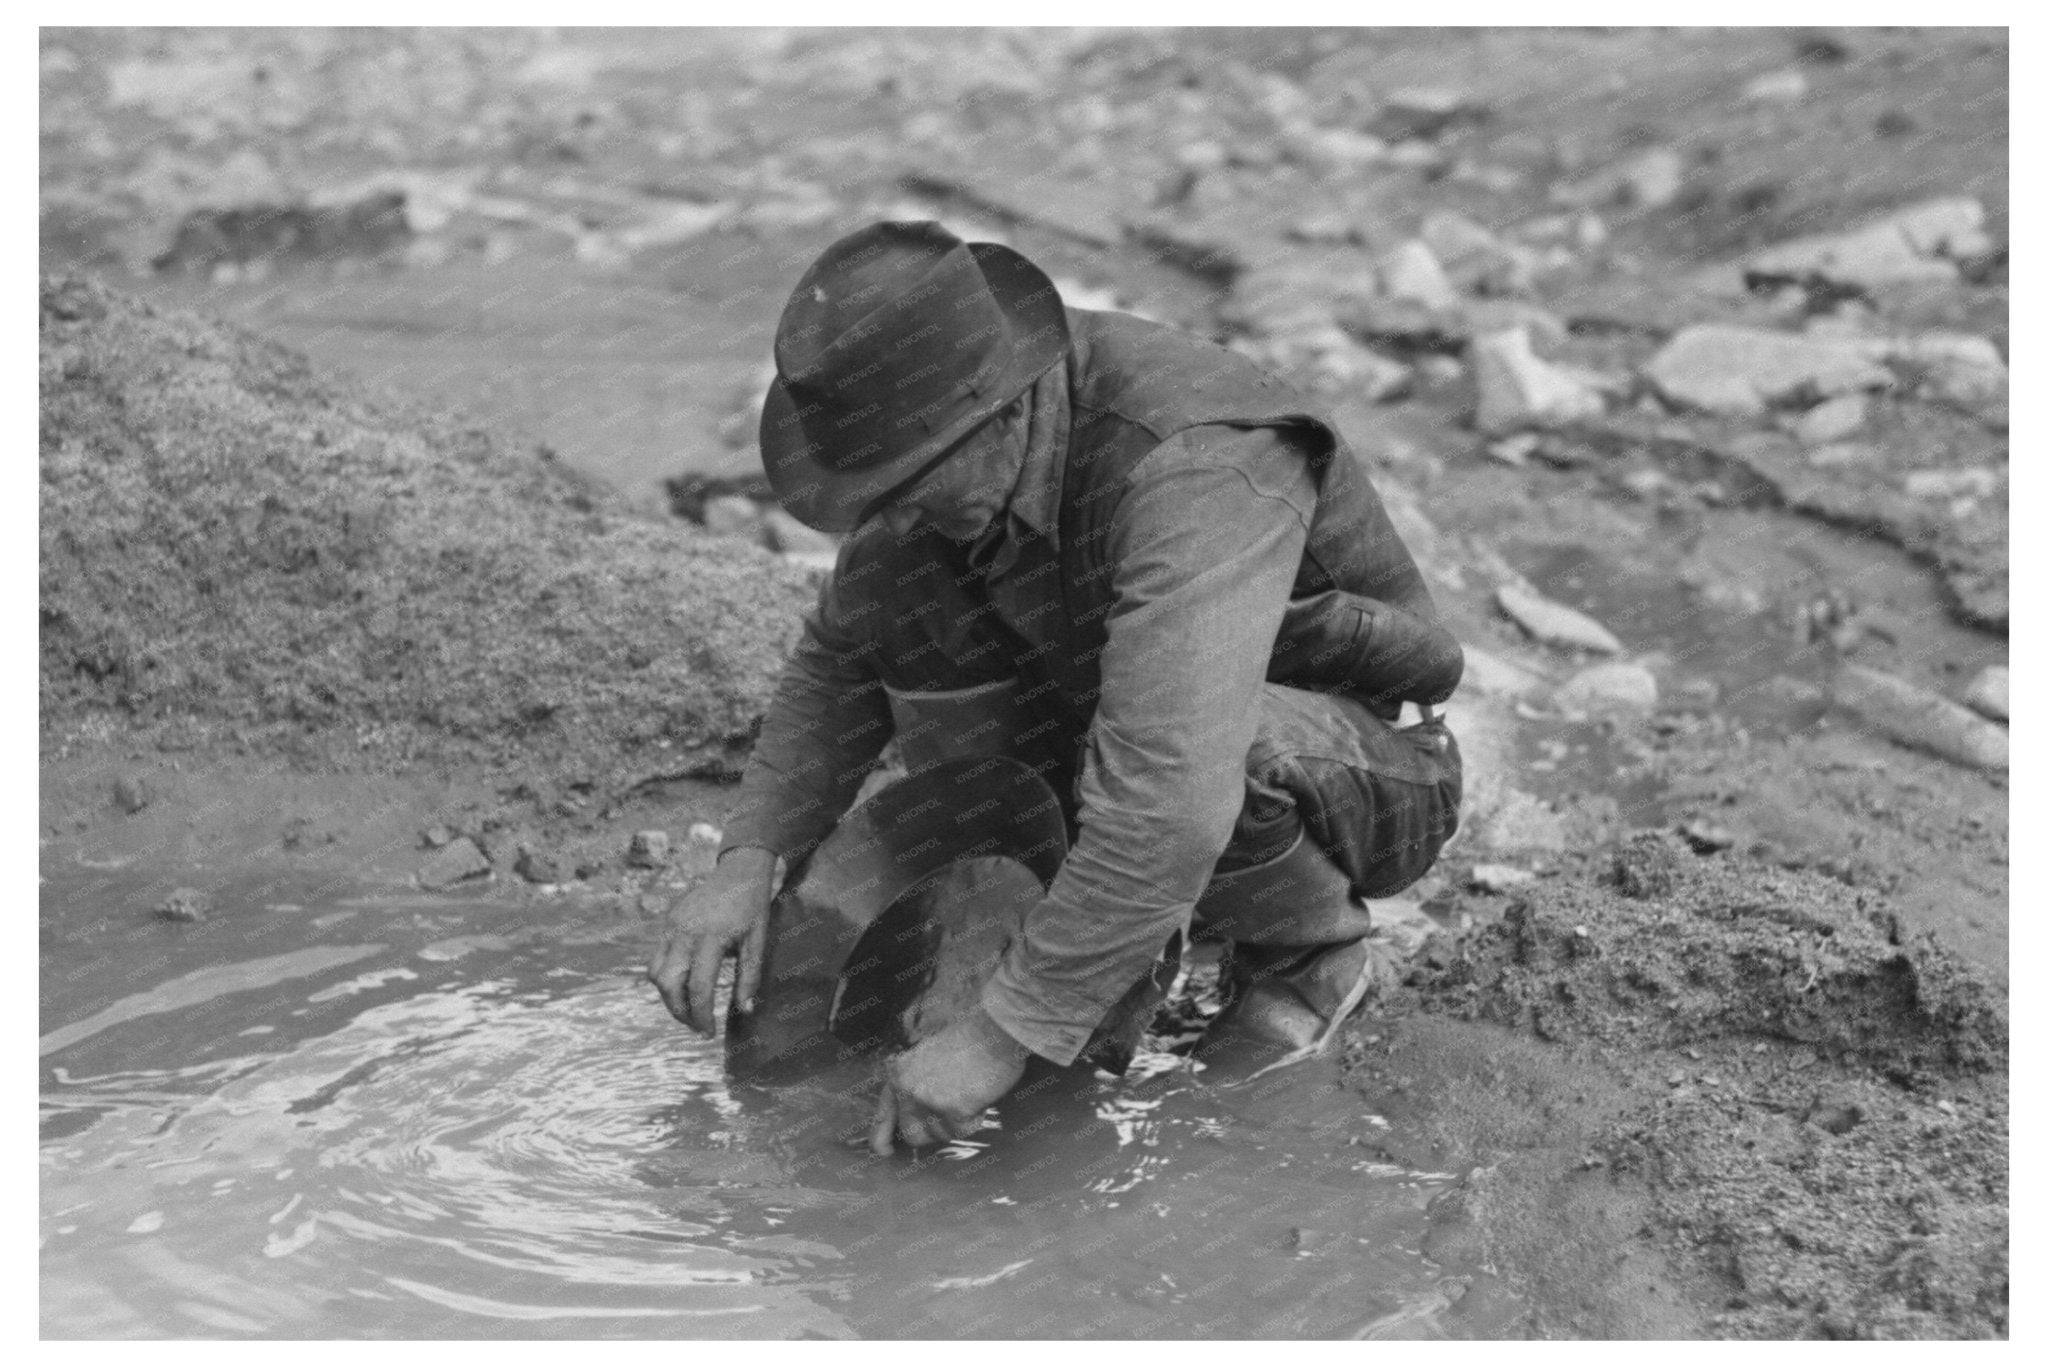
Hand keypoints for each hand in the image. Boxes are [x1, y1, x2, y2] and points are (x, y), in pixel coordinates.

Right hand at [646, 847, 774, 1034]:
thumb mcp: (758, 941)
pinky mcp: (667, 924)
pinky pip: (657, 958)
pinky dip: (666, 978)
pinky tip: (684, 985)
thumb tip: (744, 1011)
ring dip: (669, 997)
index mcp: (711, 937)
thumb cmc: (752, 908)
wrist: (738, 872)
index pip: (698, 987)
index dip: (701, 1016)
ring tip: (690, 1009)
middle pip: (668, 984)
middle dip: (679, 1012)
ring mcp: (671, 927)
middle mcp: (684, 932)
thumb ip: (750, 977)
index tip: (709, 1033)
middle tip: (697, 1026)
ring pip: (655, 973)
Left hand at [867, 1005, 1029, 1155]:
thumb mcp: (928, 1053)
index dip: (880, 1138)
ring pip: (939, 1135)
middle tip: (949, 1116)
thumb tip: (919, 1112)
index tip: (884, 1151)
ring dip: (955, 1123)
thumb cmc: (968, 1036)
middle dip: (931, 1131)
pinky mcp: (953, 1112)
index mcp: (900, 1072)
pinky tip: (979, 1096)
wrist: (993, 1029)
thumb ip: (916, 1081)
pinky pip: (962, 1131)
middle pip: (912, 1133)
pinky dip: (973, 1119)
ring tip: (969, 1093)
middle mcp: (908, 1089)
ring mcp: (929, 1102)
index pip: (882, 1115)